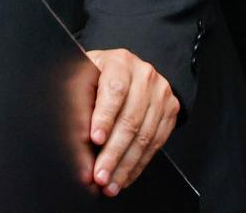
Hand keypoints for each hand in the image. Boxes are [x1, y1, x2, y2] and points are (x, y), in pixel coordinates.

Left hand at [83, 48, 179, 196]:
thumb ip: (79, 98)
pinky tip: (125, 177)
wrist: (127, 70)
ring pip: (145, 136)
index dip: (105, 116)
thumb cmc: (98, 76)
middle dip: (113, 152)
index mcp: (120, 62)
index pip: (114, 90)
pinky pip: (156, 143)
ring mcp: (161, 93)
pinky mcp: (170, 110)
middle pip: (130, 119)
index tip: (95, 139)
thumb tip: (74, 134)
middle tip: (100, 175)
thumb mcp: (84, 76)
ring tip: (110, 184)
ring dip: (126, 165)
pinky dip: (139, 164)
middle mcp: (144, 75)